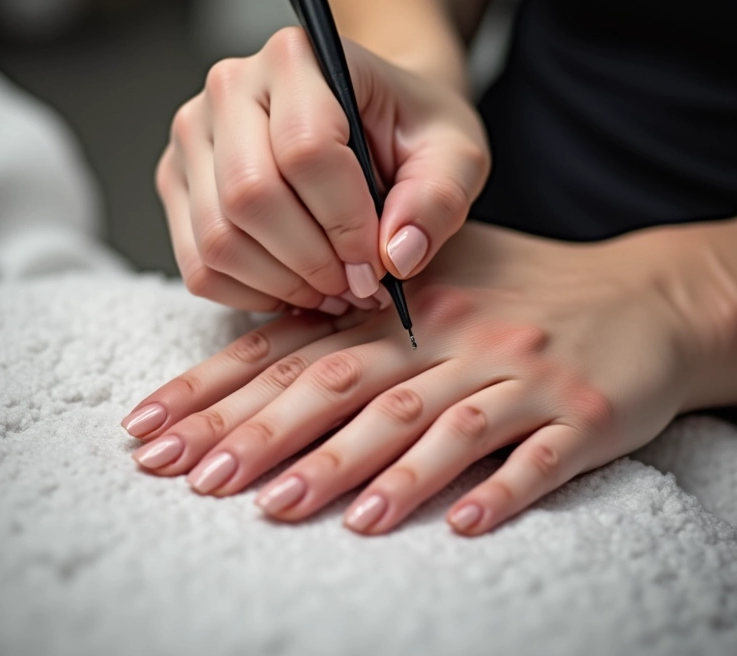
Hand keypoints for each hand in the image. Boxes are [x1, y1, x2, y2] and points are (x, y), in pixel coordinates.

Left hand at [121, 221, 704, 535]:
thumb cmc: (530, 291)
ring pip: (428, 424)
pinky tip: (455, 526)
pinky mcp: (582, 414)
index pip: (302, 345)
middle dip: (265, 433)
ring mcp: (519, 375)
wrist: (646, 299)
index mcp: (415, 302)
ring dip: (358, 468)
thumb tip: (273, 350)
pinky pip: (532, 458)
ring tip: (290, 509)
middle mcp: (457, 335)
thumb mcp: (446, 278)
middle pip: (348, 384)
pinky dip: (493, 490)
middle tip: (200, 480)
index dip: (225, 386)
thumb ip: (366, 312)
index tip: (159, 431)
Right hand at [155, 27, 487, 314]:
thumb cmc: (408, 129)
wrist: (370, 118)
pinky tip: (295, 286)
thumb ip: (438, 199)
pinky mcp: (180, 182)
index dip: (346, 223)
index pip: (305, 151)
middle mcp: (231, 88)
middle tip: (355, 285)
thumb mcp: (453, 154)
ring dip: (282, 284)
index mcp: (298, 58)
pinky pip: (198, 264)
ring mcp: (195, 138)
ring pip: (218, 239)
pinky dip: (250, 293)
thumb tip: (397, 256)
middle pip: (249, 197)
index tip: (379, 261)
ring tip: (331, 288)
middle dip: (312, 262)